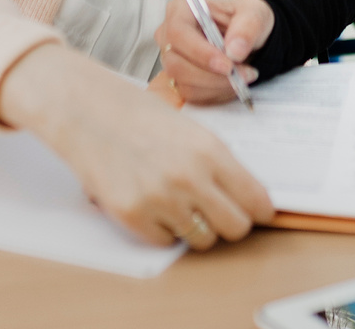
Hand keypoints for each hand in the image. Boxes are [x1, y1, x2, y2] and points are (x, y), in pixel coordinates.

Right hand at [0, 43, 273, 248]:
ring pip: (203, 240)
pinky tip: (160, 208)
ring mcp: (160, 200)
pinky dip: (168, 231)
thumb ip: (219, 162)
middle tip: (225, 214)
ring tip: (188, 207)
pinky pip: (167, 242)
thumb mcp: (194, 131)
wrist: (92, 113)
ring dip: (201, 228)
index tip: (262, 213)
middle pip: (234, 227)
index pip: (255, 198)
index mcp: (211, 151)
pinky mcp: (131, 216)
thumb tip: (246, 194)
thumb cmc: (144, 117)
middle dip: (234, 223)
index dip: (262, 210)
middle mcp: (190, 178)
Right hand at [156, 0, 274, 103]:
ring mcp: (171, 60)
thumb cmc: (246, 19)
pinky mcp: (178, 79)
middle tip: (244, 75)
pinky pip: (191, 95)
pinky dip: (215, 93)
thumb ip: (247, 28)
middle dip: (213, 75)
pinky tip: (233, 84)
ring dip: (217, 86)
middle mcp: (168, 35)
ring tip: (244, 76)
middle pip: (177, 64)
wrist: (248, 36)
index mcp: (181, 10)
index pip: (178, 33)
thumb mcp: (256, 14)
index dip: (200, 53)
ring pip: (184, 84)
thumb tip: (234, 51)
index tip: (228, 65)